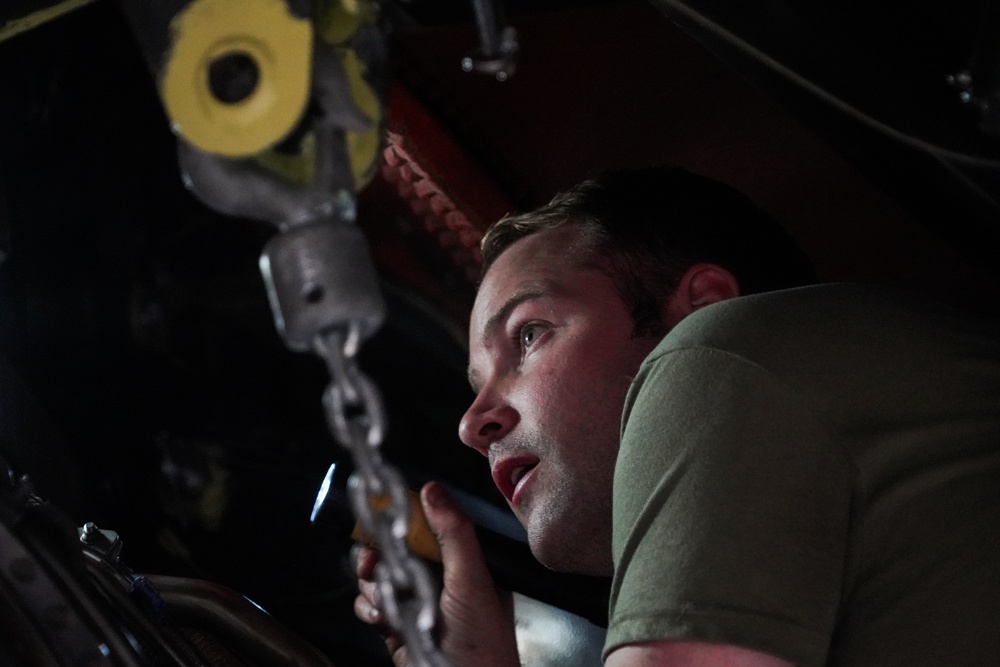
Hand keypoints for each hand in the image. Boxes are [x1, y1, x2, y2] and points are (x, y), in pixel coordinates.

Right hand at [353, 481, 519, 666]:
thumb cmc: (480, 640)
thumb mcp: (471, 580)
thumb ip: (454, 534)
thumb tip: (432, 488)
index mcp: (464, 562)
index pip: (430, 527)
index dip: (405, 519)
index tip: (385, 513)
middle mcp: (439, 579)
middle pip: (397, 548)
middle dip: (380, 553)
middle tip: (372, 560)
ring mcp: (415, 603)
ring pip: (378, 575)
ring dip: (374, 584)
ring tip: (385, 601)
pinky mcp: (396, 627)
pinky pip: (370, 605)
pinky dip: (369, 610)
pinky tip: (381, 621)